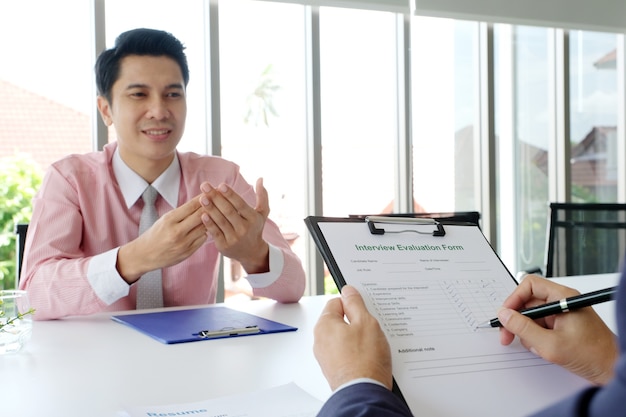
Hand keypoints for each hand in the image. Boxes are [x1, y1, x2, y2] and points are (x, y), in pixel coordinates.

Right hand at [117, 196, 208, 281]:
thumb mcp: (165, 219)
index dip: (204, 197)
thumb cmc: (156, 234)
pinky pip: (202, 239)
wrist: (145, 255)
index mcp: (169, 220)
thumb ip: (182, 213)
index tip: (213, 191)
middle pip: (200, 216)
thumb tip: (202, 201)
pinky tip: (206, 229)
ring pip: (204, 228)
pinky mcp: (187, 253)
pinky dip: (205, 232)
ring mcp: (183, 243)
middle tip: (220, 200)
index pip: (191, 206)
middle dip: (211, 207)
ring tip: (216, 214)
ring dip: (210, 220)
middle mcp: (176, 232)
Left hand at [199, 178, 269, 273]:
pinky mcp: (224, 245)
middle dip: (216, 197)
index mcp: (253, 218)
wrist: (252, 252)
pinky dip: (209, 223)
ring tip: (202, 198)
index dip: (230, 195)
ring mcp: (234, 238)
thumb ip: (262, 196)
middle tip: (205, 186)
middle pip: (228, 211)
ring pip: (220, 221)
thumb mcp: (262, 213)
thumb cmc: (254, 228)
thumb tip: (260, 179)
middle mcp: (244, 228)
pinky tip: (202, 214)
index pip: (240, 204)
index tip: (220, 185)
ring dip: (210, 208)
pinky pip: (215, 232)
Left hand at [313, 285, 392, 390]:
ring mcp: (326, 357)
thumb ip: (355, 303)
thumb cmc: (365, 360)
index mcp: (324, 325)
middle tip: (371, 328)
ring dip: (357, 339)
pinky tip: (369, 357)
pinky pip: (346, 354)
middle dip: (355, 322)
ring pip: (344, 338)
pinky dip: (356, 353)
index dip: (352, 304)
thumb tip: (348, 291)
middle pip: (339, 321)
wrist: (364, 393)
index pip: (336, 302)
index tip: (364, 308)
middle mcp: (321, 341)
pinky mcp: (334, 370)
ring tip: (372, 346)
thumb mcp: (365, 322)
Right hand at [498, 274, 617, 384]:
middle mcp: (562, 302)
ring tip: (535, 346)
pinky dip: (536, 338)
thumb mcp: (550, 344)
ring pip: (532, 316)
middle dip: (516, 319)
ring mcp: (562, 314)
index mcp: (563, 298)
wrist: (611, 371)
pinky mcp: (562, 326)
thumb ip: (523, 329)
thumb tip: (504, 315)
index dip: (514, 298)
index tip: (506, 314)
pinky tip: (543, 349)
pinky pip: (540, 326)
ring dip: (527, 332)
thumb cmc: (593, 355)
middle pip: (528, 302)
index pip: (530, 286)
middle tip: (507, 334)